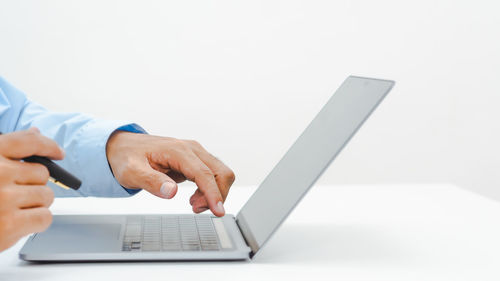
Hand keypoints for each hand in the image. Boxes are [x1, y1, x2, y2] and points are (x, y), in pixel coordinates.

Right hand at [0, 128, 64, 251]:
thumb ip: (6, 151)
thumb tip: (36, 132)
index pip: (28, 141)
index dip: (48, 145)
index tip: (58, 152)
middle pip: (42, 173)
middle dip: (34, 185)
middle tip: (17, 195)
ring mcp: (3, 199)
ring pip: (46, 196)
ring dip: (36, 205)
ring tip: (14, 210)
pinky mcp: (9, 224)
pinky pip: (45, 217)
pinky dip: (37, 222)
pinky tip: (19, 223)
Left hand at [106, 132, 234, 216]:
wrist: (125, 146)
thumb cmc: (127, 157)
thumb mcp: (131, 172)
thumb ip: (151, 182)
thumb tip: (171, 192)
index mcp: (177, 150)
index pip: (204, 174)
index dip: (213, 194)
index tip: (218, 211)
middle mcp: (192, 149)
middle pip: (221, 173)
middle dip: (216, 195)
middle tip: (196, 209)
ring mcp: (196, 153)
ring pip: (221, 174)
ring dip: (214, 193)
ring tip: (194, 205)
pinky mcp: (196, 160)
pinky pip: (213, 176)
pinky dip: (210, 190)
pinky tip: (195, 198)